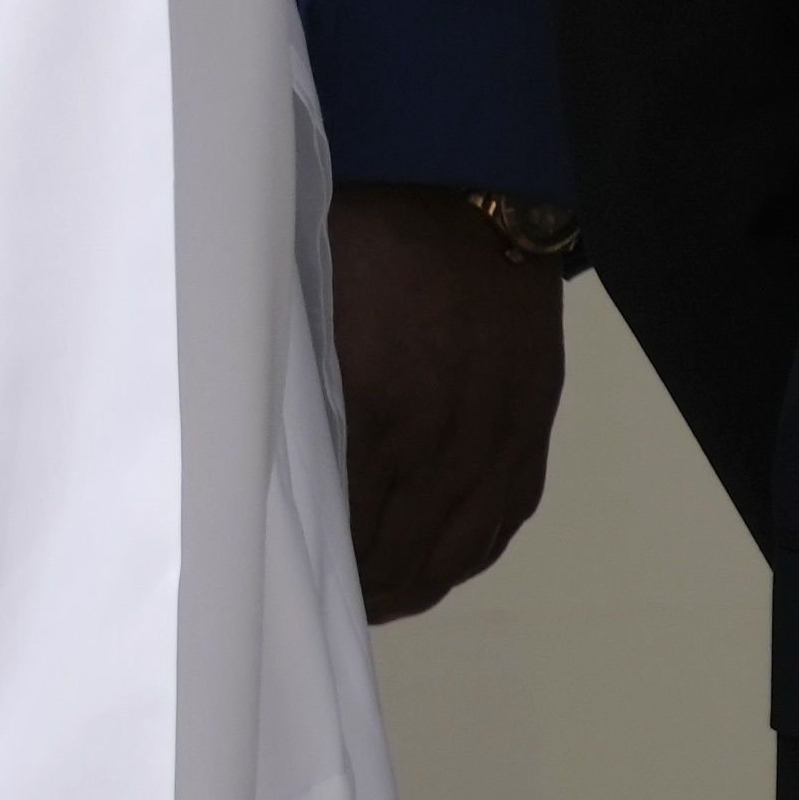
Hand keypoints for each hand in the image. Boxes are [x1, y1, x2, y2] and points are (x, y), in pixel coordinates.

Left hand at [330, 186, 567, 619]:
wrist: (460, 194)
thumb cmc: (361, 244)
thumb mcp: (309, 318)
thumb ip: (298, 397)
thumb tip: (269, 467)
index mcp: (377, 406)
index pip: (349, 522)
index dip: (326, 566)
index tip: (298, 587)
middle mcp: (444, 434)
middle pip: (403, 547)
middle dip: (365, 585)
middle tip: (329, 606)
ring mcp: (496, 432)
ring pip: (456, 543)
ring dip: (414, 581)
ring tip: (378, 599)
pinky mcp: (529, 423)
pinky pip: (504, 514)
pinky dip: (469, 551)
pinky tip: (438, 566)